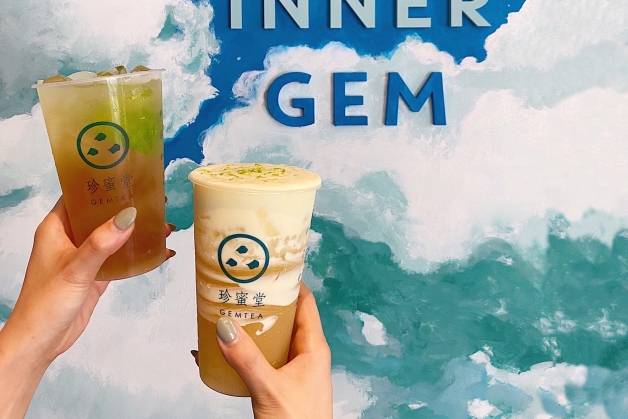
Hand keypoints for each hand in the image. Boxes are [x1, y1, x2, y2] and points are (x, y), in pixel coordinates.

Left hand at [0, 197, 174, 418]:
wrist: (42, 341)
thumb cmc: (46, 302)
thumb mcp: (76, 269)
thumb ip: (102, 243)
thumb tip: (129, 216)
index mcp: (57, 227)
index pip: (79, 194)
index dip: (101, 182)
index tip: (129, 174)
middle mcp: (70, 237)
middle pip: (101, 213)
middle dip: (127, 206)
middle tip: (156, 198)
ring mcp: (84, 256)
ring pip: (113, 234)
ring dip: (136, 230)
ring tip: (164, 222)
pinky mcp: (95, 274)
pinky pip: (119, 256)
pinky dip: (137, 252)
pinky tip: (158, 250)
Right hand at [215, 283, 332, 418]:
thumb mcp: (269, 388)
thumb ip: (246, 358)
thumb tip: (224, 327)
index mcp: (314, 347)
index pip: (305, 302)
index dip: (289, 283)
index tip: (267, 269)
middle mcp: (306, 353)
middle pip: (287, 317)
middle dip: (265, 303)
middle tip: (240, 289)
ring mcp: (295, 368)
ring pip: (275, 337)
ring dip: (254, 327)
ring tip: (229, 314)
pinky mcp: (283, 383)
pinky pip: (266, 358)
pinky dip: (249, 350)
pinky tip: (227, 351)